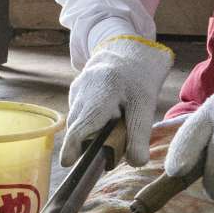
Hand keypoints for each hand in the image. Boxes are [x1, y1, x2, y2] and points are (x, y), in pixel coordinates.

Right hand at [61, 36, 173, 167]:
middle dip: (90, 143)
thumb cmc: (138, 76)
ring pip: (79, 121)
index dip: (72, 148)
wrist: (127, 49)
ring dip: (92, 130)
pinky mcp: (76, 90)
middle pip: (78, 128)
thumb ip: (140, 135)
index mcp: (99, 95)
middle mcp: (81, 92)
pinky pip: (80, 113)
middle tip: (114, 143)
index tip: (68, 164)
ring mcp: (76, 90)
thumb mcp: (145, 105)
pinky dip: (91, 120)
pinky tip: (108, 114)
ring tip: (116, 121)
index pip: (80, 127)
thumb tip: (136, 163)